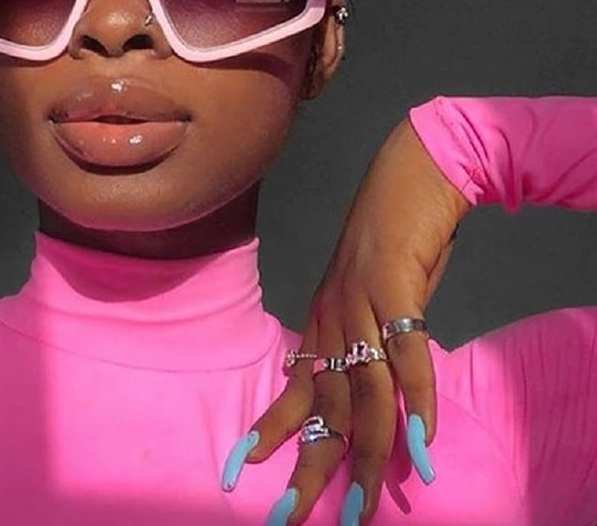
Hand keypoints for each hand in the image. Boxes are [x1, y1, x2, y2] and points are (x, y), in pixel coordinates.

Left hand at [221, 117, 470, 524]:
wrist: (411, 176)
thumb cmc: (394, 240)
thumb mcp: (375, 297)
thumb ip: (373, 341)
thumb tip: (383, 389)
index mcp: (323, 320)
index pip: (296, 385)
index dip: (273, 426)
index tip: (247, 464)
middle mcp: (332, 317)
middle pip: (321, 402)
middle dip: (309, 464)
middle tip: (290, 515)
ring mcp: (360, 303)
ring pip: (363, 391)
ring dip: (365, 453)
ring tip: (359, 507)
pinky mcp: (394, 287)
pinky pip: (408, 356)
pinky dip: (418, 402)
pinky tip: (421, 442)